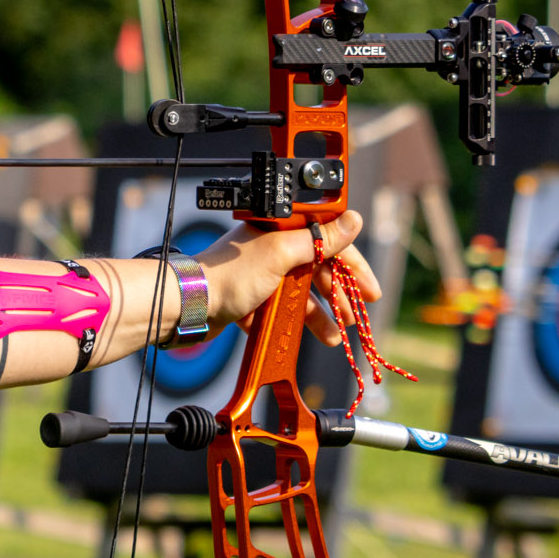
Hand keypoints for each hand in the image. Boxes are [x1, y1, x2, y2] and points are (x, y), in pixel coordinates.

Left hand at [195, 212, 376, 345]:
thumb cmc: (230, 275)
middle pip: (317, 270)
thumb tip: (353, 219)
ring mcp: (261, 275)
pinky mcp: (251, 298)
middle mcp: (272, 249)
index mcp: (280, 229)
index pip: (328, 241)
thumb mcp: (281, 253)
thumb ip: (319, 240)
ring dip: (322, 314)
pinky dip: (298, 323)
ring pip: (302, 293)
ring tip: (336, 336)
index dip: (351, 264)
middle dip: (339, 294)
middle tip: (357, 315)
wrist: (189, 305)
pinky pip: (282, 310)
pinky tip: (313, 337)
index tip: (369, 287)